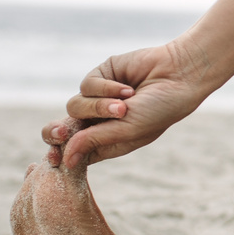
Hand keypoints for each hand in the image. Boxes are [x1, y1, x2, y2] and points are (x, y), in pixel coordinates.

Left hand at [44, 40, 215, 166]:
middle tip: (61, 132)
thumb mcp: (128, 131)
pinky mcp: (100, 76)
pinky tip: (127, 88)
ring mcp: (98, 98)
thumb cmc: (160, 109)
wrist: (179, 75)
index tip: (54, 159)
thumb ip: (94, 141)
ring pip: (74, 106)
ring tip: (124, 105)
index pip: (73, 151)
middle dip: (57, 132)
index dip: (59, 154)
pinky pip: (86, 85)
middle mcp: (99, 122)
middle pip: (61, 130)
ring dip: (98, 107)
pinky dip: (105, 88)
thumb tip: (65, 159)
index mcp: (107, 142)